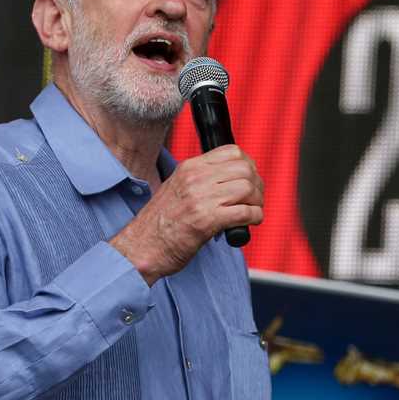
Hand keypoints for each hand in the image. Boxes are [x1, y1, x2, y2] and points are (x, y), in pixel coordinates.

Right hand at [109, 144, 263, 285]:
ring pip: (248, 188)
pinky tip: (249, 224)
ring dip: (257, 202)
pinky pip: (245, 212)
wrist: (141, 248)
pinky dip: (254, 218)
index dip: (248, 165)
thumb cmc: (159, 224)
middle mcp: (195, 178)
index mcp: (189, 168)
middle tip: (254, 199)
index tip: (249, 180)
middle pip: (245, 168)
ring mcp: (201, 198)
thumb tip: (231, 179)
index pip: (232, 151)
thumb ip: (201, 180)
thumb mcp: (177, 189)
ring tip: (252, 212)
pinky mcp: (207, 221)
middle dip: (257, 185)